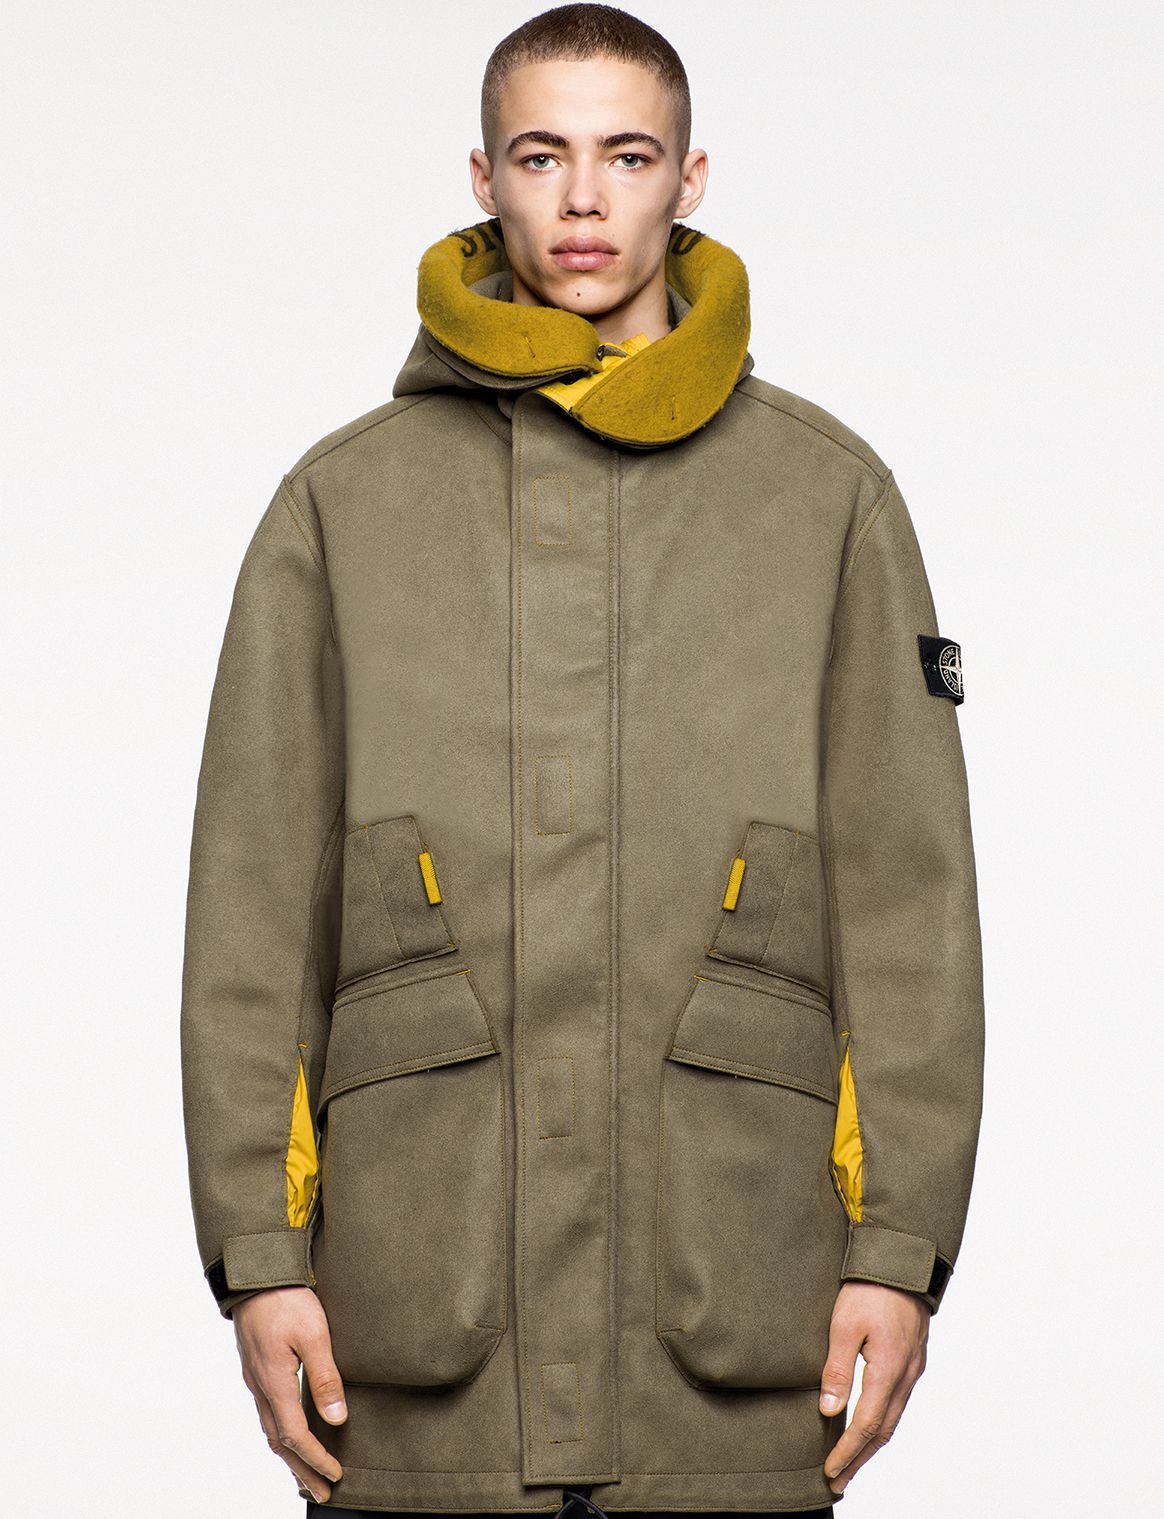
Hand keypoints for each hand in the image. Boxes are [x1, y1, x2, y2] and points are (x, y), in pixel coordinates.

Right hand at [233, 1285, 347, 1502]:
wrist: (255, 1273)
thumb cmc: (286, 1299)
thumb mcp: (314, 1335)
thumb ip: (325, 1378)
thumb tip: (337, 1420)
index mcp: (274, 1383)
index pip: (295, 1436)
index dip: (316, 1459)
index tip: (336, 1475)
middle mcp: (260, 1387)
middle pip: (279, 1442)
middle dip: (301, 1469)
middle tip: (322, 1491)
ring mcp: (256, 1378)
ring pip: (270, 1429)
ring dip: (289, 1455)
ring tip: (307, 1474)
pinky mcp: (257, 1368)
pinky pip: (267, 1413)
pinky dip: (281, 1433)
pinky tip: (291, 1432)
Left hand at [817, 1280, 929, 1494]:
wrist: (903, 1262)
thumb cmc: (870, 1288)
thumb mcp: (844, 1325)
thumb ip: (837, 1369)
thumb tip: (828, 1410)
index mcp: (889, 1370)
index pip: (866, 1425)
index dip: (847, 1452)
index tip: (830, 1471)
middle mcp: (906, 1376)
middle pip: (883, 1431)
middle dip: (860, 1459)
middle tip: (839, 1480)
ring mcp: (913, 1369)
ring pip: (893, 1419)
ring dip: (872, 1444)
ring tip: (851, 1461)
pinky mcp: (913, 1359)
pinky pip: (899, 1402)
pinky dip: (882, 1422)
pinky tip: (869, 1425)